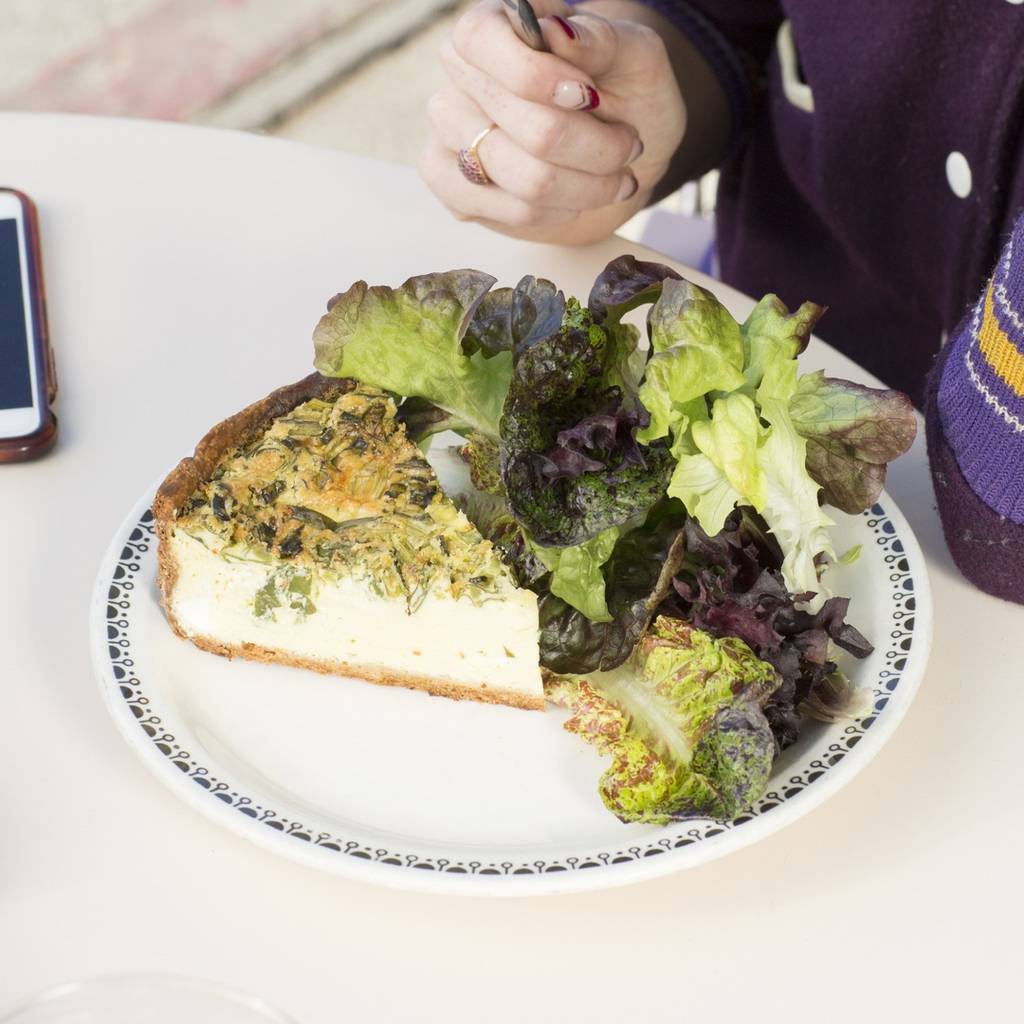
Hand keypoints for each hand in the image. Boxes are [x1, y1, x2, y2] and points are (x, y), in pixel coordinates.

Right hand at [418, 0, 686, 243]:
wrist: (616, 153)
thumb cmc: (621, 93)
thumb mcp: (632, 54)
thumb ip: (601, 39)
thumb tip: (559, 33)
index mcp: (489, 28)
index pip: (481, 40)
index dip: (539, 76)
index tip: (589, 96)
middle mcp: (458, 79)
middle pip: (530, 129)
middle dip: (598, 146)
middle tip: (629, 144)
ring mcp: (448, 137)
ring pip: (528, 180)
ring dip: (590, 186)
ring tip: (617, 175)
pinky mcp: (454, 188)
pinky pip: (516, 211)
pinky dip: (564, 209)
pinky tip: (579, 195)